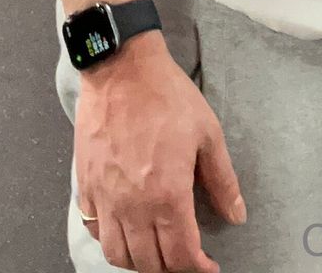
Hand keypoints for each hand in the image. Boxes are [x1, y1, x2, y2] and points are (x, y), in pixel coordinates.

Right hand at [74, 31, 245, 272]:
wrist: (121, 67)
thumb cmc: (166, 95)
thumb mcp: (208, 133)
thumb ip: (223, 180)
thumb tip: (236, 215)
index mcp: (167, 194)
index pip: (181, 256)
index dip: (199, 269)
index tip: (209, 266)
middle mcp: (132, 205)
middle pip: (149, 263)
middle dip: (172, 269)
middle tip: (185, 256)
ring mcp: (105, 197)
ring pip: (117, 254)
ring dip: (139, 262)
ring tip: (155, 249)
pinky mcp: (85, 184)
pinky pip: (94, 229)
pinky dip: (110, 239)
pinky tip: (125, 228)